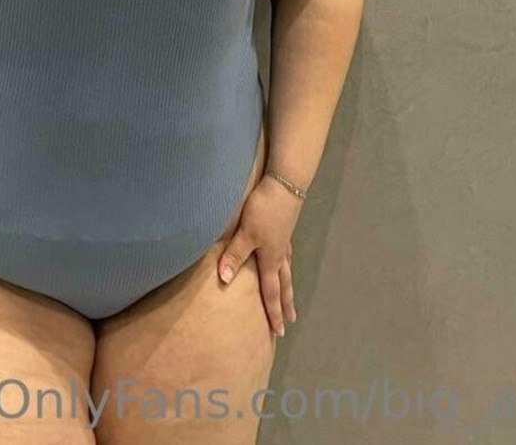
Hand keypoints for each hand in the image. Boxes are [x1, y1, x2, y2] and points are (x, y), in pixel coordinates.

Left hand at [217, 176, 301, 336]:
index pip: (271, 291)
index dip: (273, 312)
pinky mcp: (284, 227)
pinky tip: (285, 260)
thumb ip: (235, 255)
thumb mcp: (246, 233)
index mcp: (271, 259)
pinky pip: (287, 254)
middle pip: (284, 284)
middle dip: (286, 304)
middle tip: (290, 321)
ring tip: (291, 297)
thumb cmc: (263, 210)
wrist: (285, 184)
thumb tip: (224, 281)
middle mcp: (280, 254)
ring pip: (287, 269)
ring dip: (289, 286)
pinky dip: (287, 264)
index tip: (279, 332)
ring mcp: (284, 240)